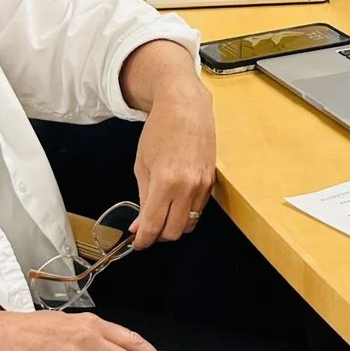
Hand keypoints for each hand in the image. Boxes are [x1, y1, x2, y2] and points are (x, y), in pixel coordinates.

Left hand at [126, 50, 217, 245]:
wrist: (185, 107)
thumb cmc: (160, 130)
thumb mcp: (142, 164)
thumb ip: (142, 198)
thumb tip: (140, 225)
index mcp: (165, 182)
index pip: (153, 226)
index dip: (143, 241)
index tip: (137, 243)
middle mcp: (187, 187)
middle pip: (174, 232)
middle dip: (158, 236)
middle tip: (148, 228)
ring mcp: (203, 184)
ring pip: (190, 223)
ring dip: (174, 225)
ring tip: (162, 214)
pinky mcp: (212, 180)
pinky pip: (200, 208)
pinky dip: (187, 212)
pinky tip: (176, 201)